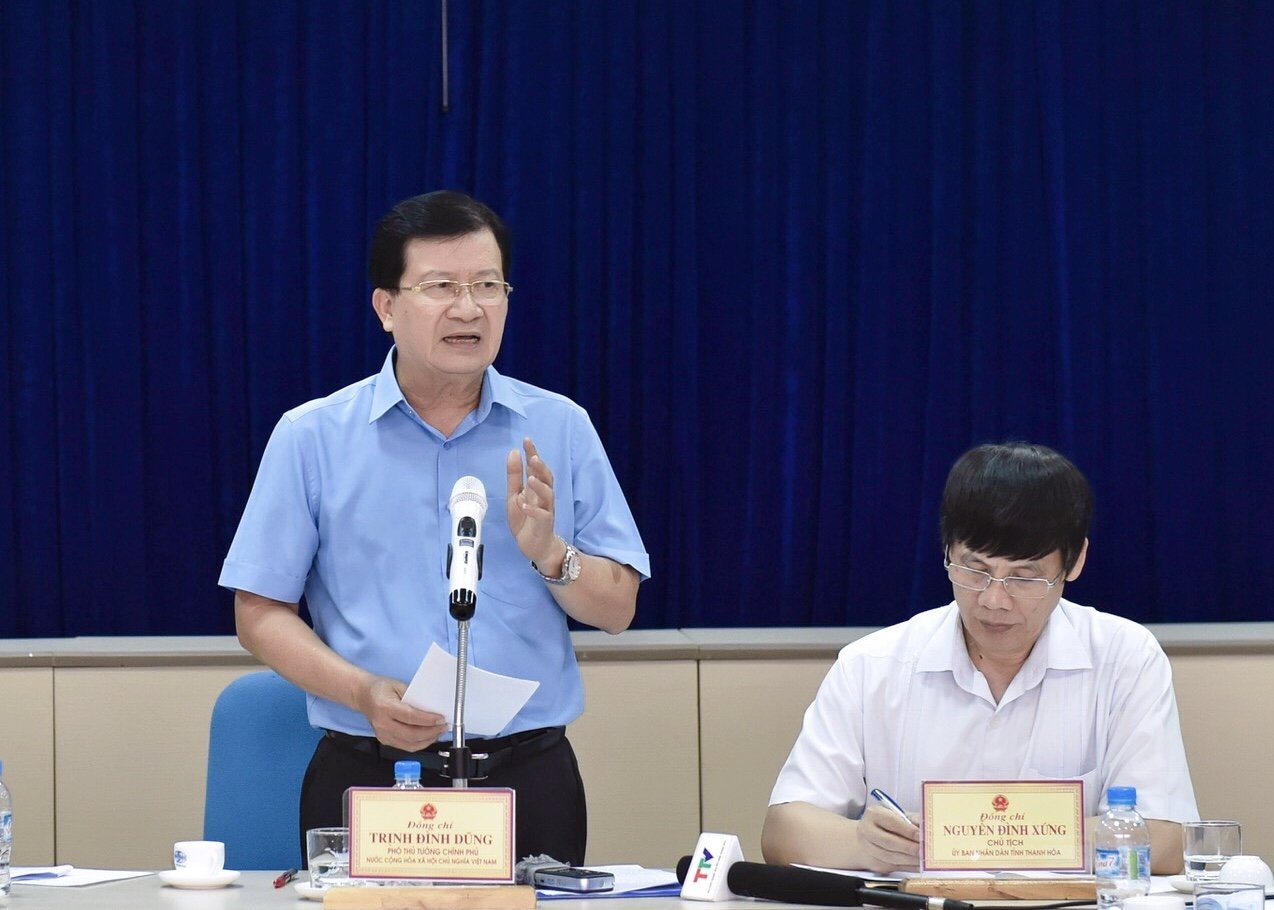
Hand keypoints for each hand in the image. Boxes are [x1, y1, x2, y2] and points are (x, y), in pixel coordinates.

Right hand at [355, 676, 447, 751]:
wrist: (363, 695)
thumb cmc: (380, 688)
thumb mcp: (399, 685)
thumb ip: (415, 697)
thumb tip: (433, 707)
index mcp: (385, 707)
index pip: (410, 717)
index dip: (428, 720)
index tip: (441, 719)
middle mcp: (382, 723)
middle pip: (411, 734)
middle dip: (431, 732)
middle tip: (443, 726)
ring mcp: (382, 734)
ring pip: (409, 744)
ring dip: (427, 740)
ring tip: (439, 732)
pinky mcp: (385, 740)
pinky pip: (405, 746)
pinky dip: (419, 743)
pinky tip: (428, 737)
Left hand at [506, 437, 561, 567]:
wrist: (536, 547)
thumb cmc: (526, 520)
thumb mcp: (514, 496)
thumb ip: (514, 476)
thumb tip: (514, 453)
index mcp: (535, 488)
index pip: (536, 467)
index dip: (532, 453)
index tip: (527, 440)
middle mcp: (543, 497)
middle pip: (547, 478)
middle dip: (541, 467)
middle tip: (533, 457)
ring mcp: (546, 510)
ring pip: (548, 495)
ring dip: (539, 486)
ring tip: (531, 478)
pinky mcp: (545, 525)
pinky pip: (542, 516)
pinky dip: (534, 510)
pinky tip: (525, 504)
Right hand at [857, 805, 920, 872]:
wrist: (868, 837)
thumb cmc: (888, 824)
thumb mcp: (899, 815)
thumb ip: (912, 820)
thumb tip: (927, 829)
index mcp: (874, 814)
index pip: (891, 822)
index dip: (908, 830)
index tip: (922, 836)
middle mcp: (866, 831)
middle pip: (890, 842)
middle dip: (910, 847)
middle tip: (926, 850)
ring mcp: (868, 849)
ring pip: (892, 857)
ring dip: (911, 860)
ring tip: (926, 859)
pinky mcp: (875, 864)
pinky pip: (894, 867)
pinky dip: (909, 867)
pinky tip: (920, 865)